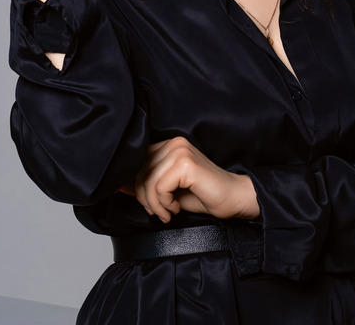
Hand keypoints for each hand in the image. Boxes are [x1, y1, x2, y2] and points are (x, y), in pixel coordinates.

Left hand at [119, 136, 259, 222]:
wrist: (234, 198)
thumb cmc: (205, 195)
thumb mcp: (170, 190)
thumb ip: (148, 184)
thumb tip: (120, 185)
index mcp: (170, 144)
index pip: (138, 161)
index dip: (135, 185)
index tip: (146, 203)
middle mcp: (174, 143)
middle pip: (140, 171)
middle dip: (144, 198)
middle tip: (159, 212)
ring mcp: (180, 151)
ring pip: (148, 181)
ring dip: (155, 204)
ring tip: (168, 212)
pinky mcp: (186, 164)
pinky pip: (159, 187)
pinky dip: (164, 204)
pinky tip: (175, 208)